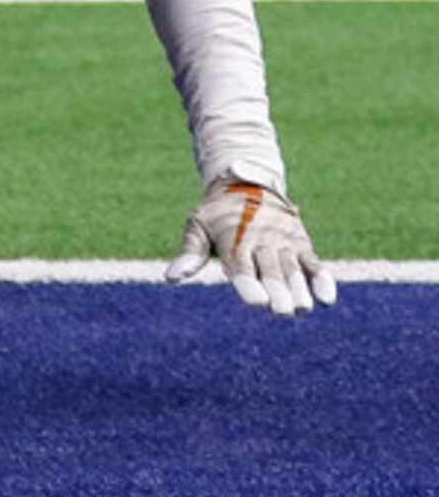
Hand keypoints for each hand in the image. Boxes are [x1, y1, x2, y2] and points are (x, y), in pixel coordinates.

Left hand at [168, 178, 337, 316]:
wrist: (246, 184)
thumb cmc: (217, 216)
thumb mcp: (198, 227)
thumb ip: (190, 254)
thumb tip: (170, 277)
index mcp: (233, 239)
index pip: (241, 266)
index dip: (249, 284)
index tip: (256, 303)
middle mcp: (261, 241)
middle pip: (270, 270)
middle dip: (277, 290)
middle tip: (283, 312)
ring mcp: (283, 242)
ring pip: (292, 268)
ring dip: (299, 289)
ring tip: (302, 309)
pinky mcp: (301, 243)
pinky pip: (313, 263)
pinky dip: (322, 279)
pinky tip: (327, 298)